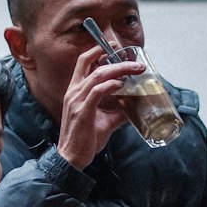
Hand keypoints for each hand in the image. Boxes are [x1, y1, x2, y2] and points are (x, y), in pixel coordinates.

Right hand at [56, 47, 141, 170]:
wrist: (72, 158)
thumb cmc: (85, 139)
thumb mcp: (104, 121)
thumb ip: (117, 111)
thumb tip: (134, 106)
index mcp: (76, 91)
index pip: (84, 63)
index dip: (97, 51)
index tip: (115, 48)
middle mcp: (74, 91)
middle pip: (91, 63)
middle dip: (113, 57)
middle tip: (133, 59)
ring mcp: (76, 100)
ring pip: (96, 75)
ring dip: (118, 70)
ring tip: (134, 69)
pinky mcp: (82, 111)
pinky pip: (96, 92)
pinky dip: (110, 86)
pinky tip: (121, 84)